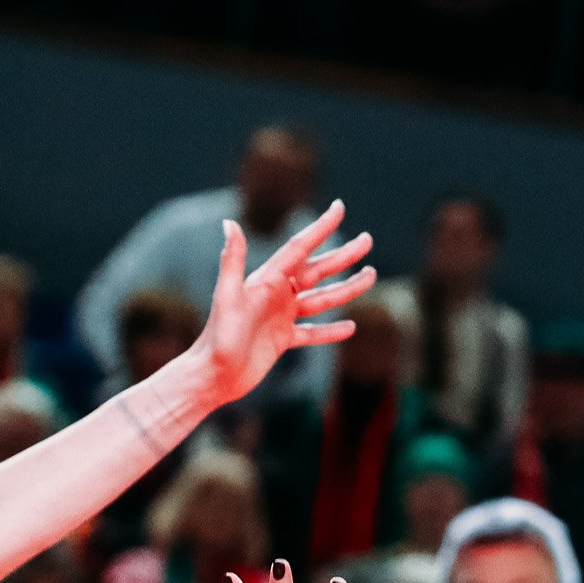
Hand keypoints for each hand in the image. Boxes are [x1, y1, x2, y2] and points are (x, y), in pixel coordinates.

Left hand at [187, 202, 375, 404]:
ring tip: (371, 276)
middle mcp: (276, 294)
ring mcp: (281, 317)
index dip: (321, 227)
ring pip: (321, 299)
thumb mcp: (227, 296)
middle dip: (344, 255)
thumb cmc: (218, 337)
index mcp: (267, 279)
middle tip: (367, 240)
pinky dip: (331, 330)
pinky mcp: (282, 340)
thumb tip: (230, 223)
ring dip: (346, 288)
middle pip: (318, 270)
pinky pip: (313, 332)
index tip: (340, 207)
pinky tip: (350, 327)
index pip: (300, 247)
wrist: (213, 375)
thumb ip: (233, 260)